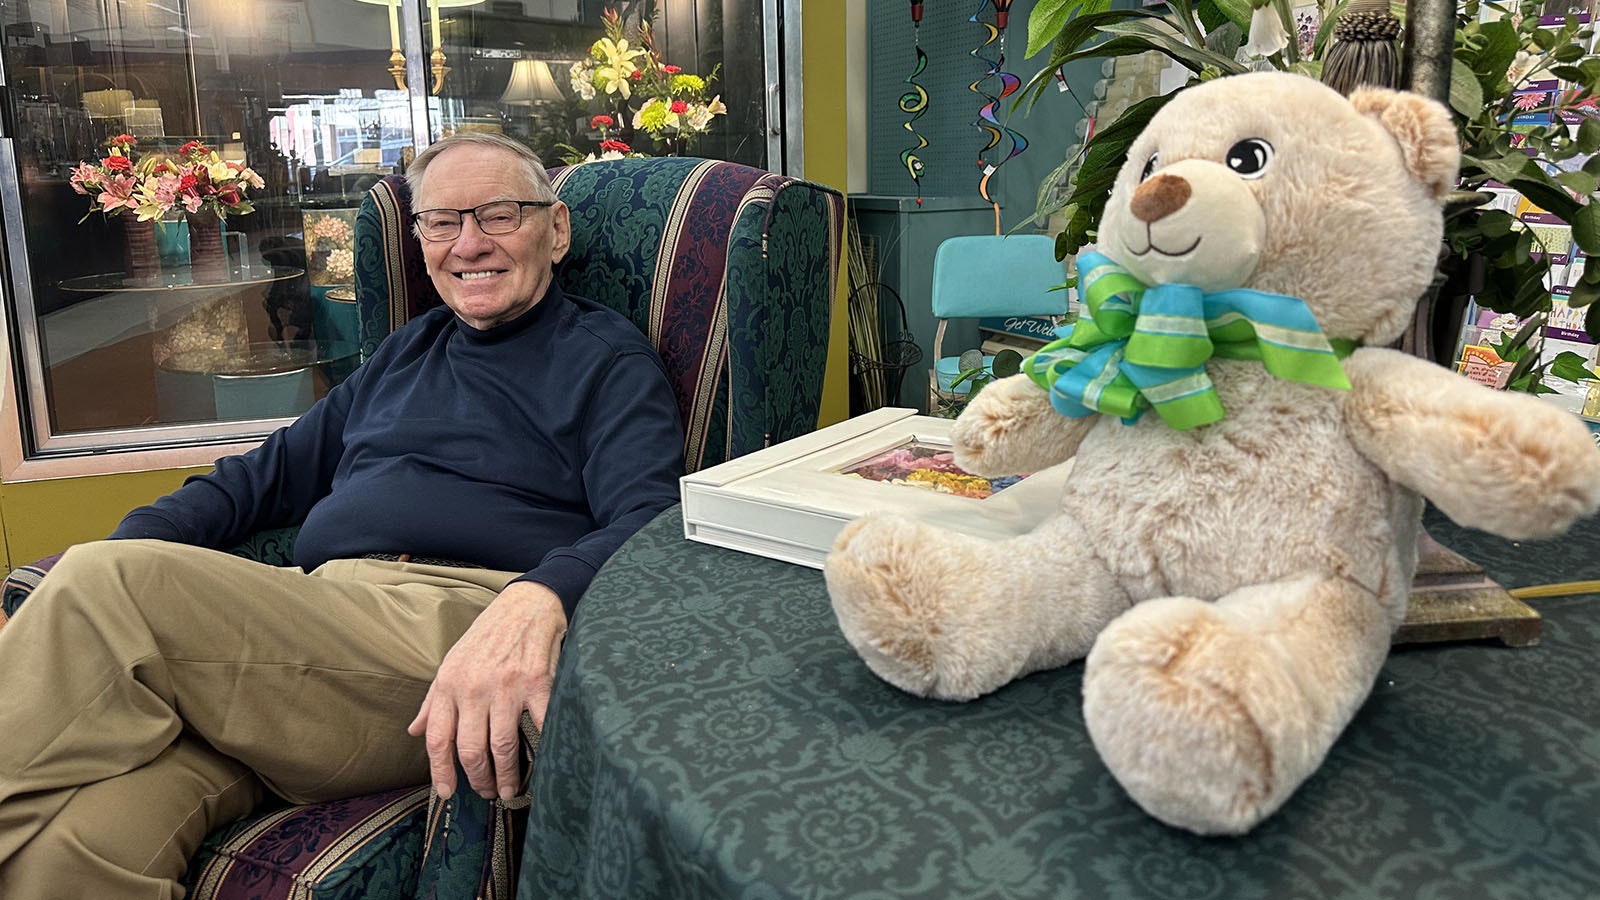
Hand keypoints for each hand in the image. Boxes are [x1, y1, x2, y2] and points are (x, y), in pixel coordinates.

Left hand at [407, 580, 566, 799]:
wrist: (526, 604)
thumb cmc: (488, 636)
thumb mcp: (452, 663)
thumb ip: (433, 701)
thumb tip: (414, 731)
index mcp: (449, 684)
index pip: (437, 738)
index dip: (440, 771)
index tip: (448, 792)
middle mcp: (474, 687)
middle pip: (470, 750)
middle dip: (478, 779)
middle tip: (486, 793)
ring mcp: (508, 686)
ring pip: (502, 746)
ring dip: (506, 776)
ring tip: (509, 789)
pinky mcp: (538, 682)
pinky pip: (539, 726)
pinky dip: (542, 750)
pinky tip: (541, 765)